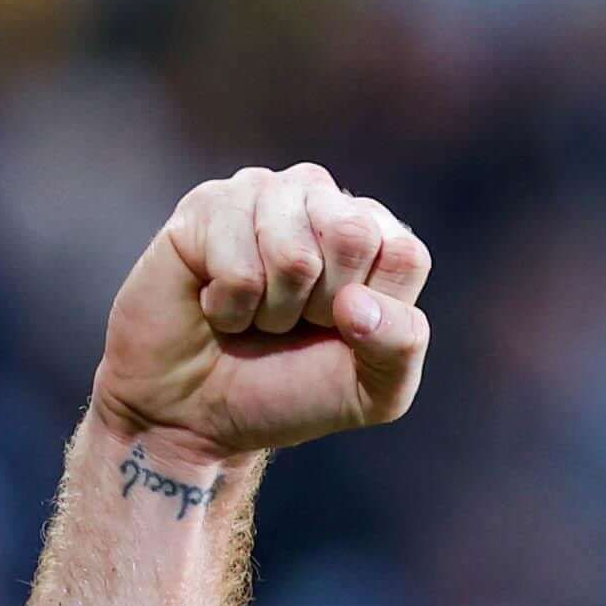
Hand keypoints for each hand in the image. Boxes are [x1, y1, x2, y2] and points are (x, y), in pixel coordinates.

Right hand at [92, 165, 432, 467]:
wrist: (199, 412)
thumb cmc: (289, 390)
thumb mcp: (372, 389)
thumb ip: (400, 344)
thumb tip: (357, 302)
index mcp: (376, 236)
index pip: (405, 255)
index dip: (373, 314)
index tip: (340, 331)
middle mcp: (322, 200)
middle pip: (353, 236)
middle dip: (321, 305)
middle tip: (294, 322)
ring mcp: (263, 193)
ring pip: (295, 254)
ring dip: (272, 310)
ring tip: (255, 314)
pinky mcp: (207, 205)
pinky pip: (238, 266)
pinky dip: (229, 308)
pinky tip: (218, 306)